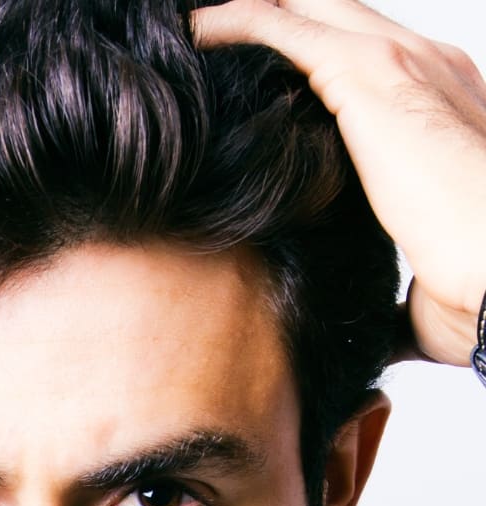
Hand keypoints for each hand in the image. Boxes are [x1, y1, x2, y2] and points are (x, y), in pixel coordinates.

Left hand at [192, 0, 485, 367]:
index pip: (371, 67)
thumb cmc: (479, 288)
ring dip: (251, 15)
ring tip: (192, 26)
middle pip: (340, 18)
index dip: (317, 65)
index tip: (263, 83)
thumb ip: (387, 288)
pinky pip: (281, 26)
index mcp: (446, 110)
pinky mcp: (367, 72)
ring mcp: (401, 62)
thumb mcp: (424, 283)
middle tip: (211, 31)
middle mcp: (430, 68)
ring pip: (311, 10)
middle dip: (280, 20)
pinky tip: (194, 31)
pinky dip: (233, 22)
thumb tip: (367, 329)